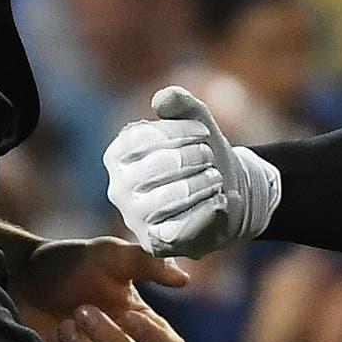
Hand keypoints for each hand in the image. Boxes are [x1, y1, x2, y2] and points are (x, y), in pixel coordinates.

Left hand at [9, 237, 190, 341]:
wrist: (25, 275)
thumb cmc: (73, 263)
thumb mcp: (110, 254)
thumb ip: (146, 262)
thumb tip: (183, 279)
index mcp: (143, 324)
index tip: (129, 316)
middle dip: (111, 340)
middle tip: (82, 310)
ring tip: (66, 324)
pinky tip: (52, 336)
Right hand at [104, 86, 281, 257]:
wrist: (223, 195)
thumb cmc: (202, 155)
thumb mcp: (196, 122)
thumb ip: (181, 103)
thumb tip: (162, 99)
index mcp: (119, 155)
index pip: (144, 137)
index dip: (180, 132)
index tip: (204, 133)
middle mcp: (118, 187)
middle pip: (158, 165)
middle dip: (195, 157)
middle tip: (210, 158)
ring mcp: (135, 217)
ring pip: (171, 196)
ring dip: (203, 183)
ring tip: (215, 179)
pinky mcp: (155, 242)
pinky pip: (182, 226)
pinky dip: (207, 211)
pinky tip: (219, 202)